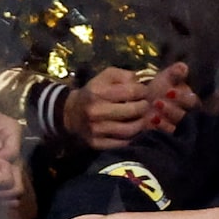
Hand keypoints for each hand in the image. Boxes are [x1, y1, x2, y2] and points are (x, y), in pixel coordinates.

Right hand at [63, 62, 196, 149]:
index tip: (145, 92)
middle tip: (147, 106)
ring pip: (130, 130)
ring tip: (143, 118)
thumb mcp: (106, 77)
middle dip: (144, 107)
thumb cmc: (94, 92)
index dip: (143, 91)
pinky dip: (132, 137)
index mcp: (98, 92)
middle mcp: (96, 111)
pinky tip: (135, 130)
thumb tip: (144, 80)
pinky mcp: (97, 143)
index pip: (131, 91)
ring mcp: (96, 129)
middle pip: (133, 111)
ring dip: (141, 124)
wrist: (71, 113)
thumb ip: (125, 75)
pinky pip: (122, 143)